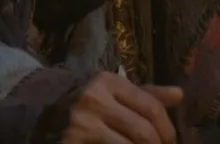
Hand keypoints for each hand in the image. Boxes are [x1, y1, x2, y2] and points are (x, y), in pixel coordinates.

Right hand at [52, 72, 183, 143]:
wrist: (40, 115)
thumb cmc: (87, 103)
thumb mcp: (112, 92)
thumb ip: (146, 95)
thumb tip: (180, 95)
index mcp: (107, 82)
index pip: (151, 107)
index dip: (167, 129)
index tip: (172, 143)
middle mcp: (93, 99)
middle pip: (142, 131)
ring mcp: (80, 124)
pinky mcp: (70, 143)